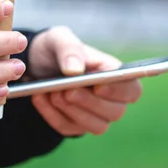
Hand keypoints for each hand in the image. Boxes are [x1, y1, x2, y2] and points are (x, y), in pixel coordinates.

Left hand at [27, 26, 141, 135]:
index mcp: (114, 73)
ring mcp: (94, 114)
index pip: (132, 90)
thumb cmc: (56, 48)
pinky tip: (40, 97)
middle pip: (115, 112)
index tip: (98, 85)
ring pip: (96, 126)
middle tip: (67, 91)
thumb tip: (75, 70)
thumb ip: (69, 49)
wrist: (35, 64)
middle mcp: (110, 98)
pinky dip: (52, 114)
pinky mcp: (75, 126)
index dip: (119, 91)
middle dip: (90, 103)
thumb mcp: (59, 39)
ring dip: (73, 111)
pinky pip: (68, 128)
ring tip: (52, 93)